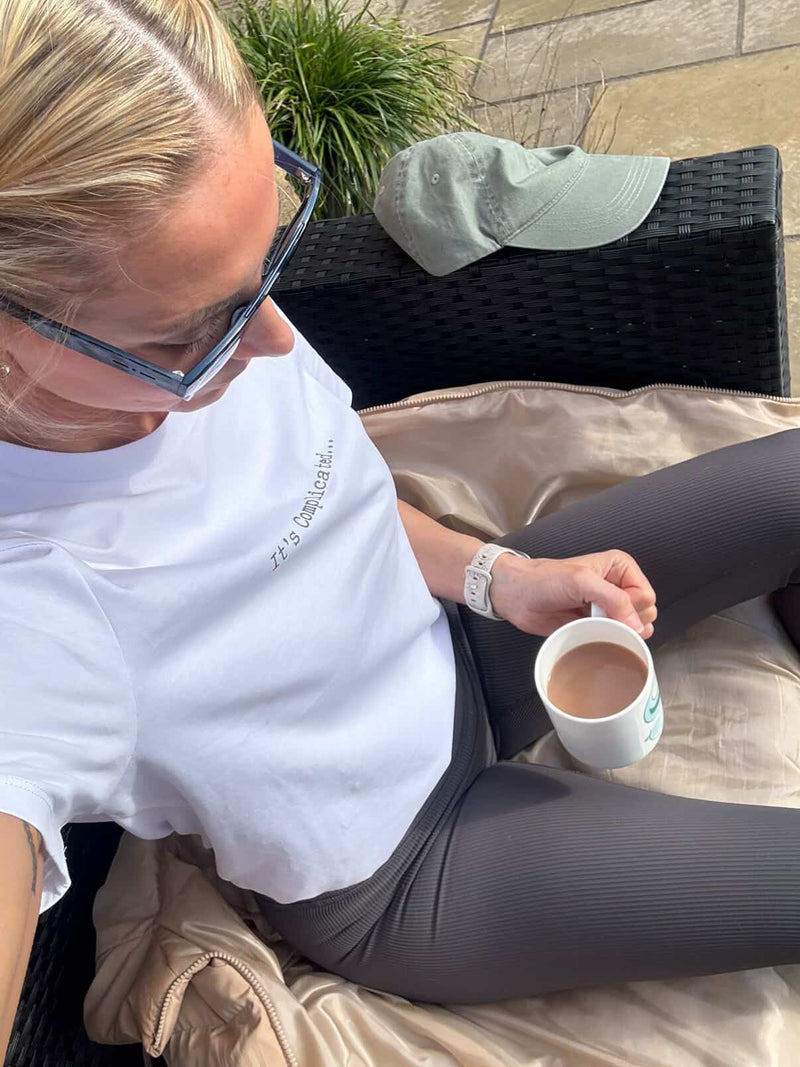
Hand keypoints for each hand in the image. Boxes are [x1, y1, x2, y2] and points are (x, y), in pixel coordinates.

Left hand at [486, 549, 657, 638]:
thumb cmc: (544, 580)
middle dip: (624, 621)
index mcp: (620, 567)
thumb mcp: (581, 581)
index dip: (631, 607)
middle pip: (645, 614)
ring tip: (592, 623)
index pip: (646, 596)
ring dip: (617, 632)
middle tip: (597, 615)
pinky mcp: (597, 624)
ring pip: (633, 628)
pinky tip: (592, 634)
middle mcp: (618, 586)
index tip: (606, 608)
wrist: (518, 596)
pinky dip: (609, 640)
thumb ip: (613, 599)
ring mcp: (608, 607)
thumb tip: (637, 624)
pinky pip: (616, 638)